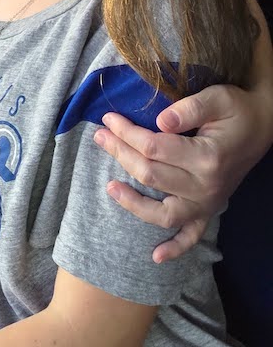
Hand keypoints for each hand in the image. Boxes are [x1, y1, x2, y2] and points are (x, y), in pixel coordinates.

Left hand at [95, 84, 272, 261]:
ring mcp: (209, 203)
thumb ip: (188, 108)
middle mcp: (207, 187)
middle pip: (150, 175)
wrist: (262, 126)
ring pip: (163, 213)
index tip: (108, 119)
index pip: (153, 147)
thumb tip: (159, 121)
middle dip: (119, 153)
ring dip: (134, 203)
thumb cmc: (237, 110)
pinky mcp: (210, 210)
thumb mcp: (217, 99)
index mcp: (207, 157)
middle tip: (99, 135)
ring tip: (109, 187)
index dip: (126, 132)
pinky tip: (155, 256)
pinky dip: (175, 248)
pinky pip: (192, 236)